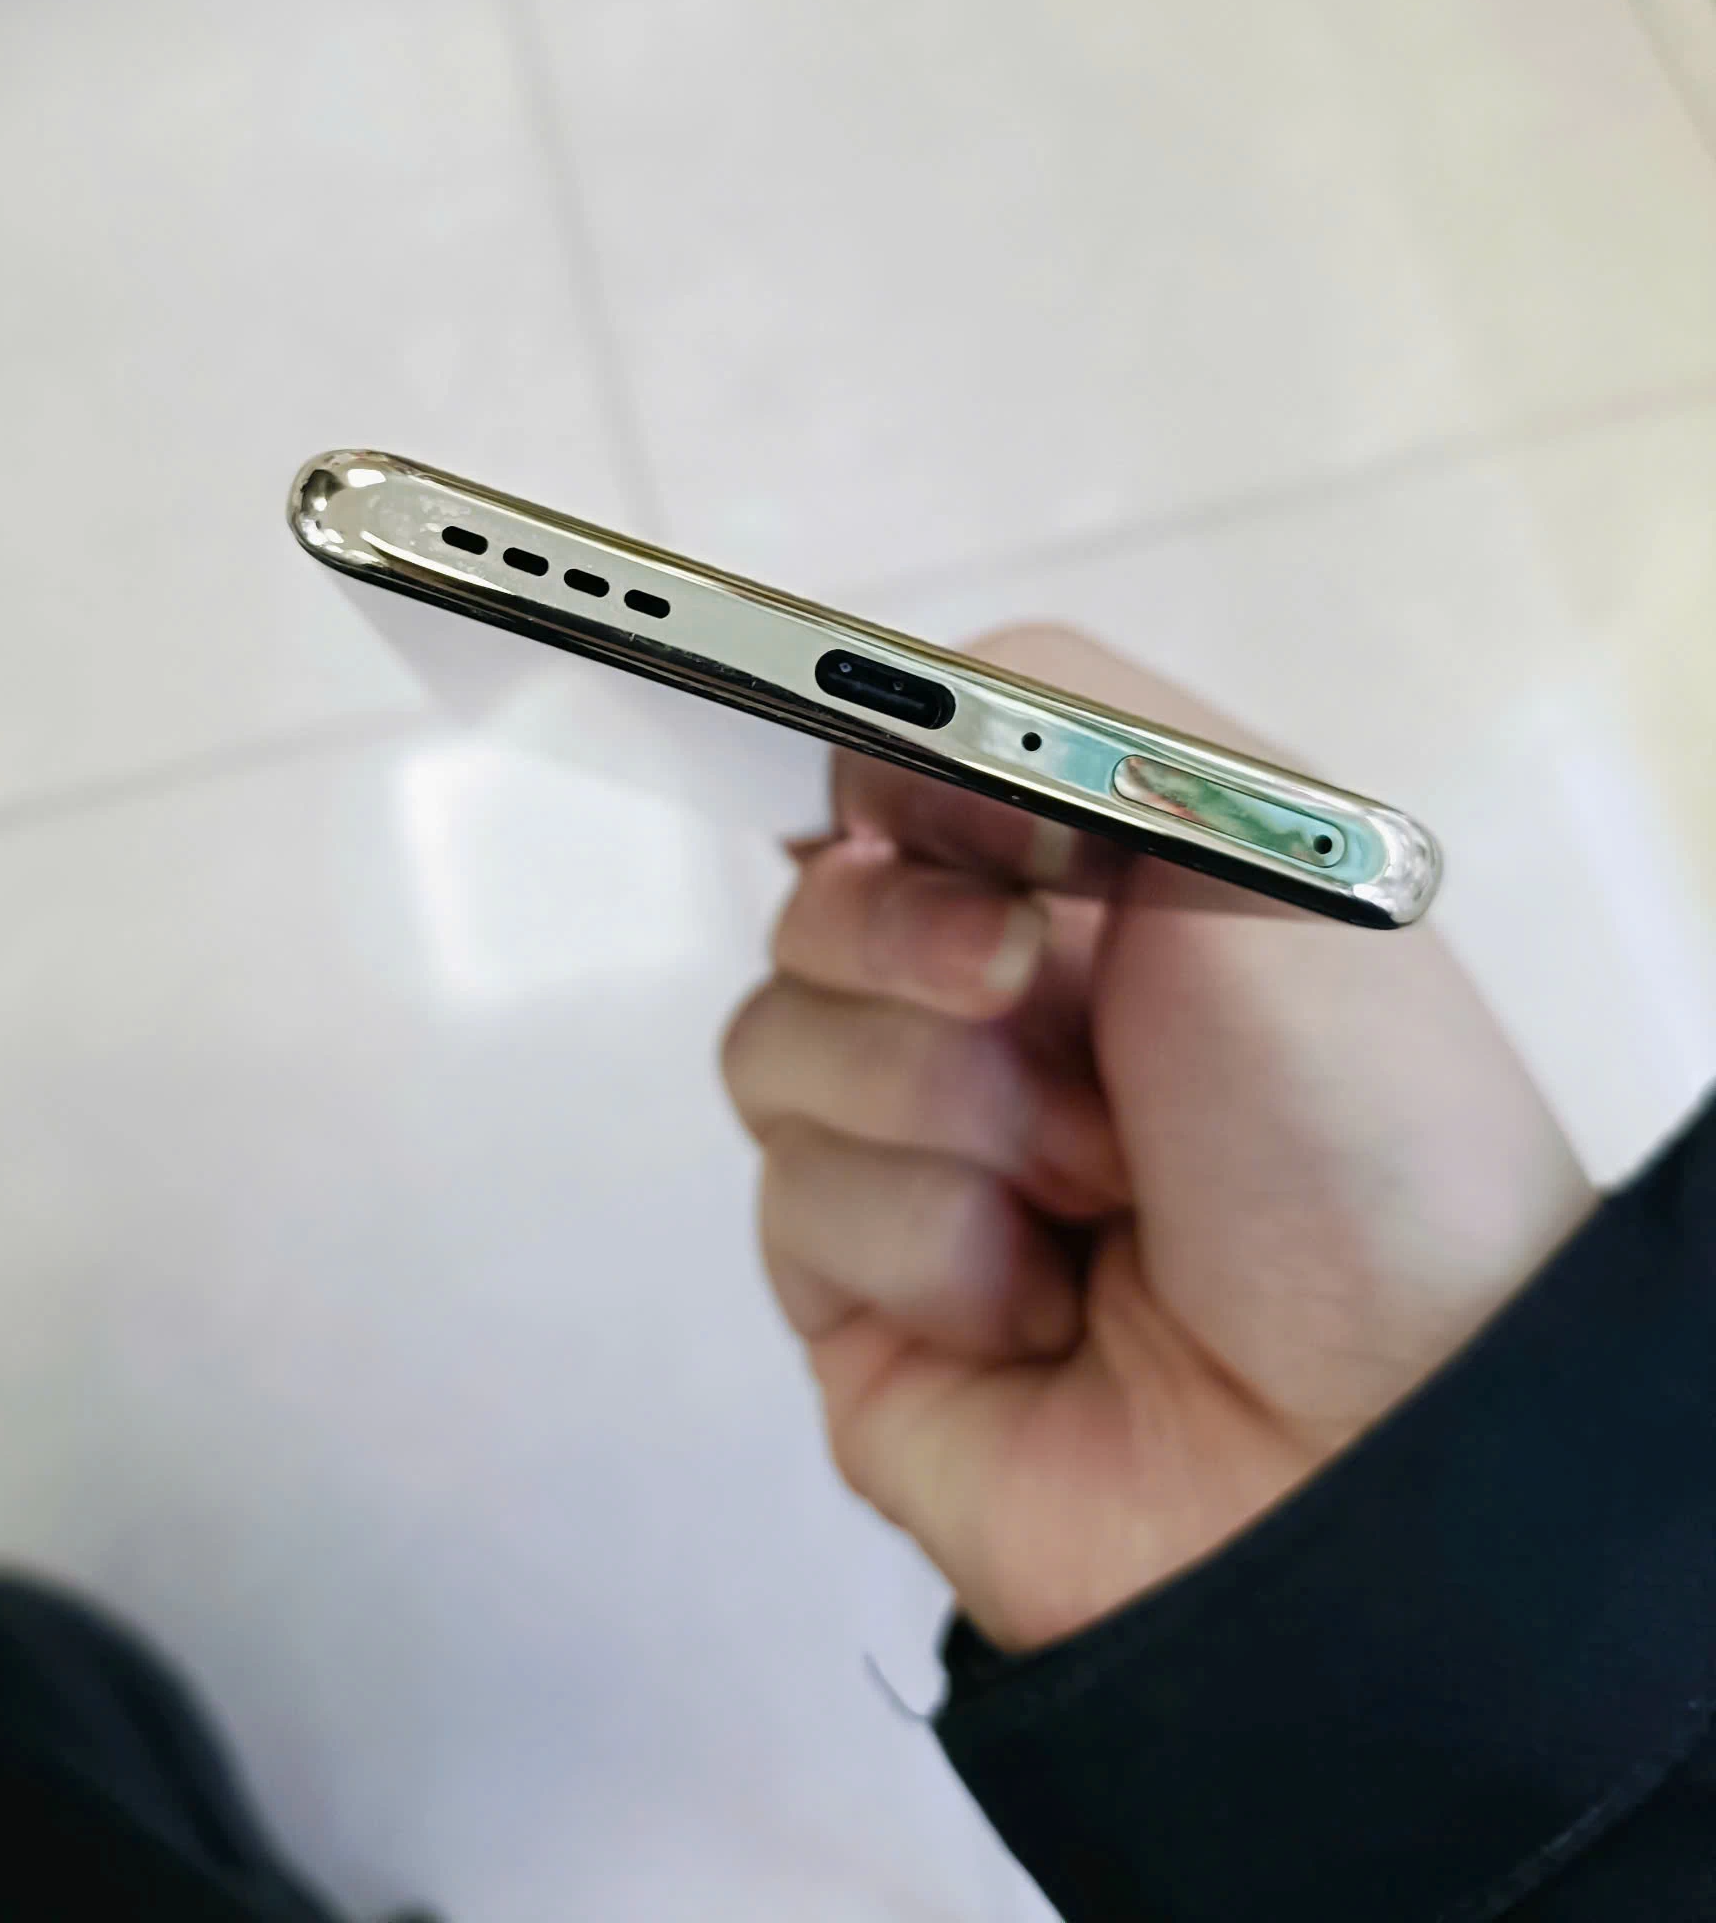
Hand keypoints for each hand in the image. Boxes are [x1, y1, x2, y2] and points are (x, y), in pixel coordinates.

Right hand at [721, 626, 1593, 1654]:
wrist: (1382, 1444)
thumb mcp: (1255, 839)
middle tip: (1026, 991)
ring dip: (940, 1108)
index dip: (874, 787)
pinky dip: (929, 1243)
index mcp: (1095, 893)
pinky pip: (793, 1205)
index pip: (896, 781)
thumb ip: (1050, 713)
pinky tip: (1044, 1305)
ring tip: (1087, 1190)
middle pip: (812, 906)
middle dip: (910, 947)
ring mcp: (928, 1159)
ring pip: (775, 1047)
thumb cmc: (1364, 1137)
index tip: (904, 811)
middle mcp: (1003, 1017)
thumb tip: (868, 734)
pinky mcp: (869, 1302)